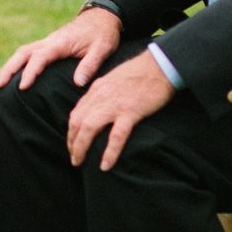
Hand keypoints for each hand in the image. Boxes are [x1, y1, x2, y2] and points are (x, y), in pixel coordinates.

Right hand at [0, 5, 120, 91]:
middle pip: (23, 53)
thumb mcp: (102, 49)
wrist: (102, 17)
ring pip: (22, 53)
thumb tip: (78, 83)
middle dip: (8, 69)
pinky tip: (11, 76)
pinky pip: (28, 54)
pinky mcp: (48, 46)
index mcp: (60, 43)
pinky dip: (17, 64)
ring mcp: (47, 43)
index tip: (22, 87)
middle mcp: (49, 41)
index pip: (41, 57)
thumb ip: (90, 65)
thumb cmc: (103, 34)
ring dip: (8, 67)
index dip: (31, 72)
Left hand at [66, 51, 174, 168]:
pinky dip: (109, 152)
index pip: (76, 113)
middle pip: (78, 122)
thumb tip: (97, 108)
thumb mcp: (114, 79)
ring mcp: (115, 104)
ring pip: (89, 128)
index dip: (71, 131)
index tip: (72, 143)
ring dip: (81, 148)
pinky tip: (105, 165)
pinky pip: (116, 136)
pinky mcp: (131, 111)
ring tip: (79, 162)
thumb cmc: (140, 73)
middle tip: (74, 158)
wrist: (160, 65)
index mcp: (97, 89)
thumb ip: (103, 93)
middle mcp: (101, 97)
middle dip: (72, 142)